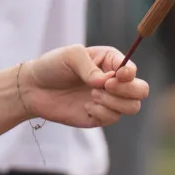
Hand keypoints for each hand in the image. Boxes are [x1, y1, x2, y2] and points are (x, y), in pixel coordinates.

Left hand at [18, 45, 148, 127]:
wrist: (34, 89)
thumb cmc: (52, 66)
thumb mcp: (70, 56)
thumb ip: (89, 67)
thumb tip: (104, 82)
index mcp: (110, 61)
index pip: (131, 69)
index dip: (128, 74)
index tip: (113, 76)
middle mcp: (114, 81)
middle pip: (141, 90)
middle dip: (128, 91)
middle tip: (105, 87)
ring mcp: (109, 100)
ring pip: (132, 107)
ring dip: (113, 103)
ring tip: (92, 96)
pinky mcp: (101, 116)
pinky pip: (113, 118)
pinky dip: (101, 113)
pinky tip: (85, 107)